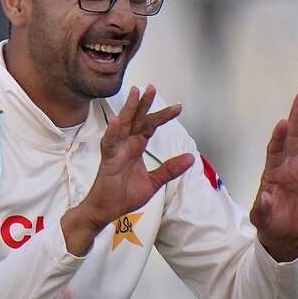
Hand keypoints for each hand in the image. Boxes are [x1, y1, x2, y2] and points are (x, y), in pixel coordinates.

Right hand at [62, 85, 193, 255]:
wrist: (107, 211)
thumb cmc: (124, 195)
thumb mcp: (154, 182)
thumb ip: (170, 170)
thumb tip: (190, 158)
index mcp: (136, 148)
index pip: (150, 127)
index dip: (162, 116)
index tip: (179, 107)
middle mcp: (126, 145)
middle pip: (136, 120)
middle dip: (144, 104)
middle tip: (152, 87)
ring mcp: (115, 150)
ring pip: (123, 125)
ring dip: (128, 109)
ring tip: (134, 93)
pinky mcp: (107, 160)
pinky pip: (109, 143)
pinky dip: (112, 132)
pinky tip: (116, 120)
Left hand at [250, 93, 297, 261]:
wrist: (287, 230)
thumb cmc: (271, 221)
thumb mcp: (262, 217)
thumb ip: (263, 207)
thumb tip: (264, 196)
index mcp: (273, 170)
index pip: (275, 149)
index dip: (279, 137)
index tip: (282, 123)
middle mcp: (288, 163)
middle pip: (292, 136)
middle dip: (296, 117)